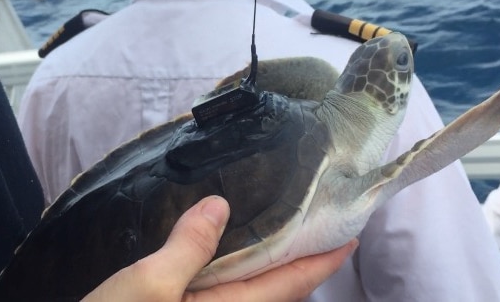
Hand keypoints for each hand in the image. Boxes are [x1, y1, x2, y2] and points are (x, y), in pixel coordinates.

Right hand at [83, 195, 356, 301]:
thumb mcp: (147, 286)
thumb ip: (188, 246)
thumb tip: (218, 205)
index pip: (293, 282)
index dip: (326, 259)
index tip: (353, 234)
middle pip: (282, 290)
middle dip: (306, 261)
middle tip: (320, 222)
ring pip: (259, 294)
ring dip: (278, 264)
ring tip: (287, 230)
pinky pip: (235, 296)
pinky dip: (247, 271)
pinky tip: (236, 253)